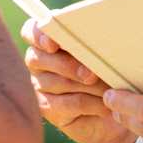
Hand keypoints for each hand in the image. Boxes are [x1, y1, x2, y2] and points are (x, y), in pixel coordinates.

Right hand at [22, 19, 137, 142]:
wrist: (112, 103)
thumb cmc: (105, 65)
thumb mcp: (100, 48)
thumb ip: (92, 39)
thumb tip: (97, 35)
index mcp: (45, 40)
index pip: (30, 32)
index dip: (39, 36)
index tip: (53, 43)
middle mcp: (38, 62)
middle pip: (42, 59)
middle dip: (69, 66)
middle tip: (91, 74)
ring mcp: (40, 86)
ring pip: (60, 83)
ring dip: (89, 87)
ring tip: (110, 89)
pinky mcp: (50, 109)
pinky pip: (68, 105)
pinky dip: (91, 105)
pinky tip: (107, 106)